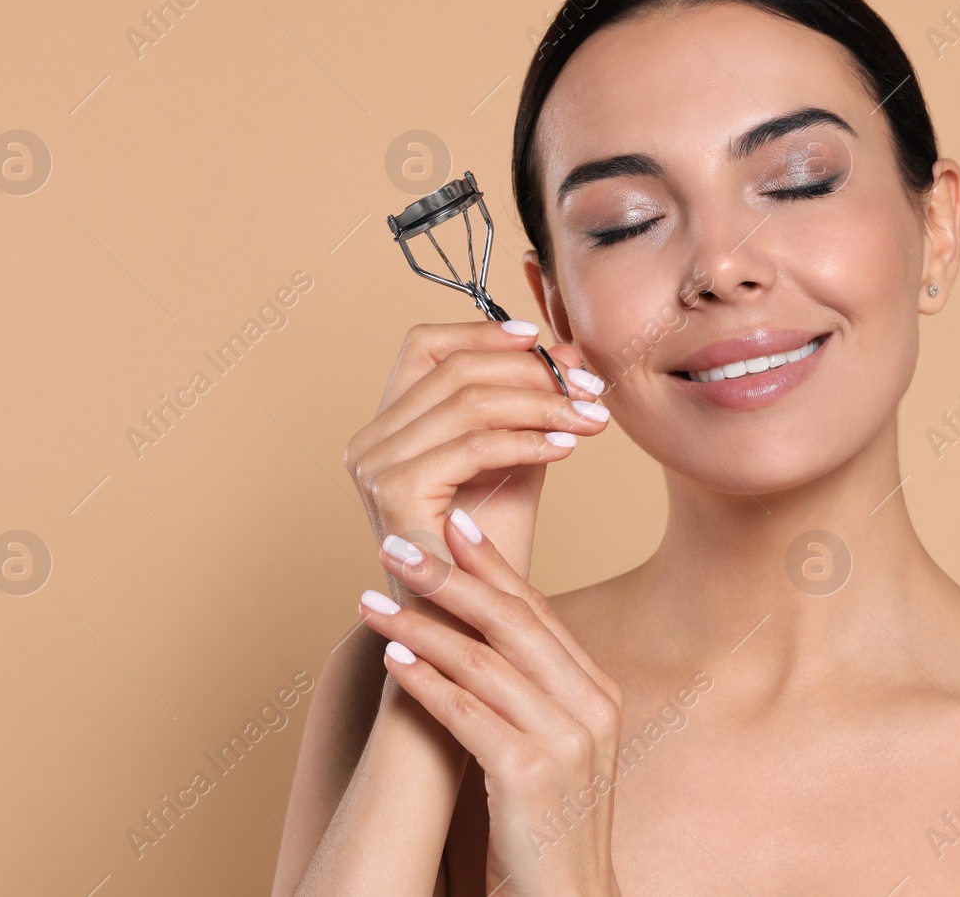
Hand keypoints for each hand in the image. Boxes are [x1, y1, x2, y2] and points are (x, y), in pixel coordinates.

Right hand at [344, 320, 608, 583]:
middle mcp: (369, 442)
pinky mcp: (393, 494)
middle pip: (455, 369)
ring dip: (542, 403)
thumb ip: (530, 408)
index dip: (482, 332)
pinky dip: (526, 440)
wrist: (471, 627)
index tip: (540, 338)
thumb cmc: (489, 553)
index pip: (424, 347)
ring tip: (591, 417)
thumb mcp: (514, 461)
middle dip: (533, 372)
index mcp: (387, 427)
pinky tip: (566, 448)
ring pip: (468, 401)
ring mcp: (374, 467)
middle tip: (591, 388)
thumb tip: (568, 354)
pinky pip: (472, 445)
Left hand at [359, 509, 624, 896]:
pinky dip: (427, 683)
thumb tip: (475, 628)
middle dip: (450, 578)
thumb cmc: (548, 821)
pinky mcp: (531, 776)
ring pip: (483, 662)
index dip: (493, 564)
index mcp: (597, 691)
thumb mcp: (554, 741)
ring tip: (373, 602)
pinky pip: (468, 715)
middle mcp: (590, 707)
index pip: (538, 611)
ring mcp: (566, 741)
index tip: (452, 524)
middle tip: (399, 547)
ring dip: (421, 627)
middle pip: (512, 622)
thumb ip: (529, 687)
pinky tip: (394, 660)